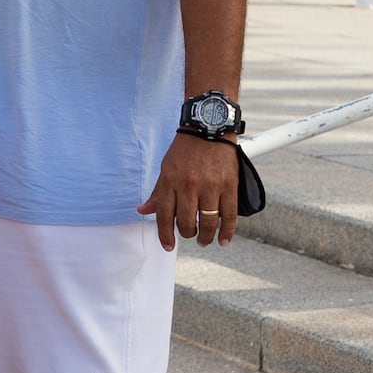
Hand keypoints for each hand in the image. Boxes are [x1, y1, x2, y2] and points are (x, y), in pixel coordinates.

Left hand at [139, 133, 238, 250]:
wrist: (209, 126)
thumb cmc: (185, 149)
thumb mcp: (166, 168)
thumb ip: (158, 192)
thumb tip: (143, 211)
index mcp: (170, 182)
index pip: (165, 217)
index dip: (165, 236)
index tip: (168, 246)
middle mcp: (189, 186)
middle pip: (187, 223)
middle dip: (187, 234)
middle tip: (191, 234)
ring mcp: (211, 186)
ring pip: (208, 223)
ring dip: (205, 237)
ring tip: (204, 239)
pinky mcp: (229, 185)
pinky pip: (229, 215)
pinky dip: (227, 231)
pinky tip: (223, 240)